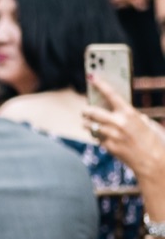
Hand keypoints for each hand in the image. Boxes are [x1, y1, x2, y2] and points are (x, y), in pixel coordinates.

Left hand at [85, 73, 164, 201]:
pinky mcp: (109, 147)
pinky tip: (99, 135)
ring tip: (87, 122)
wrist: (154, 162)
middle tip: (85, 110)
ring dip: (87, 124)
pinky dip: (97, 135)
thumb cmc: (153, 140)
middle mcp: (118, 123)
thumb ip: (131, 115)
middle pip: (92, 112)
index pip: (110, 94)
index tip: (92, 76)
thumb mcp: (145, 122)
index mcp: (129, 113)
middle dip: (86, 110)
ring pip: (90, 126)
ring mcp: (112, 136)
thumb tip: (117, 111)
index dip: (100, 84)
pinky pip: (97, 138)